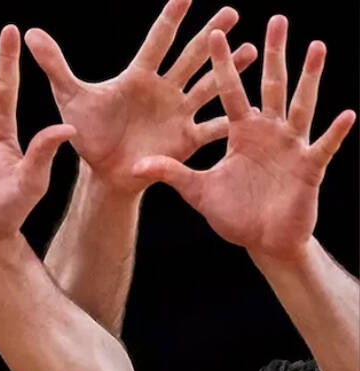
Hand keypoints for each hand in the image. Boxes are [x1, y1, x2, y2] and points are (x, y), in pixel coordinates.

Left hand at [26, 0, 256, 193]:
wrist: (103, 174)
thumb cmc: (88, 133)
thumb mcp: (70, 98)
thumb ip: (54, 65)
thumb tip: (29, 33)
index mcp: (139, 76)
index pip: (157, 40)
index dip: (170, 17)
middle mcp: (165, 89)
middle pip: (190, 57)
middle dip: (210, 36)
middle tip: (230, 12)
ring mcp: (179, 113)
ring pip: (208, 86)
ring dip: (229, 69)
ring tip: (251, 49)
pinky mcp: (186, 140)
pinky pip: (210, 128)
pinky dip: (228, 120)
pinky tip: (250, 110)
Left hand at [133, 16, 355, 261]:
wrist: (262, 242)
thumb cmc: (234, 214)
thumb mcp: (197, 190)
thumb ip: (171, 173)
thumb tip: (138, 165)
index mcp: (241, 132)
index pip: (230, 91)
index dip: (224, 65)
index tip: (217, 33)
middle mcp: (268, 132)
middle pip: (271, 85)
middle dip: (274, 54)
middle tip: (277, 19)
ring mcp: (291, 146)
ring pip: (301, 105)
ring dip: (310, 78)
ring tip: (316, 47)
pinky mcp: (309, 167)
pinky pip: (323, 146)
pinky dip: (334, 132)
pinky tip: (346, 114)